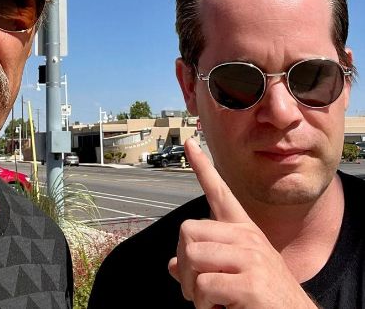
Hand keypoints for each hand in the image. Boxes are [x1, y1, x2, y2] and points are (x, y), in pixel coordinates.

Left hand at [167, 139, 316, 308]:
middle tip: (198, 288)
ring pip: (191, 258)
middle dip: (184, 263)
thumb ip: (204, 266)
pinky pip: (204, 287)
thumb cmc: (262, 300)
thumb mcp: (233, 276)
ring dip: (193, 288)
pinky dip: (204, 306)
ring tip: (213, 301)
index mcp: (244, 232)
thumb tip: (173, 265)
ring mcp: (251, 257)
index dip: (202, 167)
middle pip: (188, 231)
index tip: (189, 143)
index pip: (220, 191)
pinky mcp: (250, 282)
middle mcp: (248, 237)